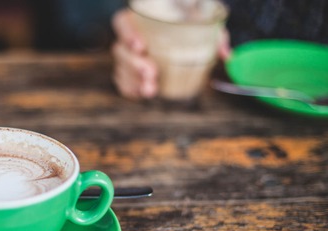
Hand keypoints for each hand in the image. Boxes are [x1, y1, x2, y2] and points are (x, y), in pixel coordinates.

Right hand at [111, 8, 231, 99]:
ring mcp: (127, 58)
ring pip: (121, 69)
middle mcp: (130, 38)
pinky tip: (143, 94)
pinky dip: (130, 90)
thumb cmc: (191, 27)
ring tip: (150, 90)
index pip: (122, 23)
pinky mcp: (130, 74)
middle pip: (120, 50)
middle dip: (134, 64)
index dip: (127, 33)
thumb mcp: (205, 26)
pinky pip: (123, 83)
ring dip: (133, 81)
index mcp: (142, 20)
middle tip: (152, 73)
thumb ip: (215, 36)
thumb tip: (227, 55)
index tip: (141, 47)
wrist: (185, 40)